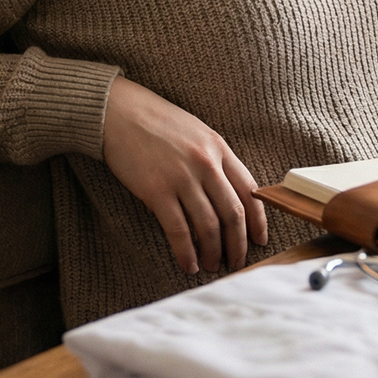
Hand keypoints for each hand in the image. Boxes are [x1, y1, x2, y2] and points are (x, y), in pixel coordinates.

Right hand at [100, 76, 268, 273]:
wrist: (118, 111)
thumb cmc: (157, 122)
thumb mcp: (197, 133)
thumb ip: (215, 160)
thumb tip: (229, 196)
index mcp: (219, 148)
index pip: (250, 191)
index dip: (258, 221)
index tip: (259, 240)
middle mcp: (206, 163)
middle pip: (232, 214)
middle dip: (238, 244)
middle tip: (236, 262)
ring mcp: (181, 177)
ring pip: (208, 226)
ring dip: (212, 252)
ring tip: (211, 266)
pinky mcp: (156, 190)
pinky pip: (178, 230)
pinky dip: (186, 252)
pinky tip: (188, 264)